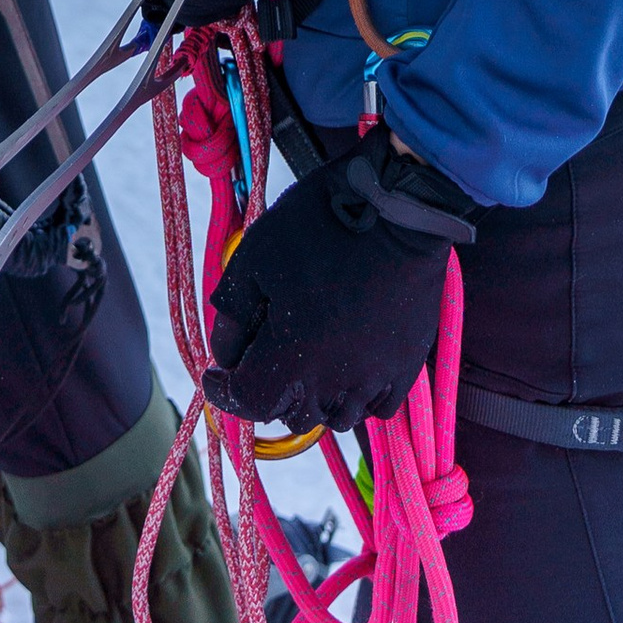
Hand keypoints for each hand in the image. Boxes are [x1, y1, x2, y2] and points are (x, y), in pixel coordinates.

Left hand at [204, 141, 475, 435]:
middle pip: (291, 415)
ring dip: (313, 399)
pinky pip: (377, 407)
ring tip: (306, 364)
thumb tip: (226, 352)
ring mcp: (375, 377)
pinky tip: (348, 366)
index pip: (248, 402)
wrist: (398, 205)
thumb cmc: (321, 225)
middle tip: (261, 358)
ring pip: (335, 417)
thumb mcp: (254, 254)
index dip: (224, 392)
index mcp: (291, 356)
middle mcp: (334, 381)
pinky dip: (357, 397)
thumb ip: (231, 311)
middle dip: (268, 391)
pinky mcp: (407, 367)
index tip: (216, 376)